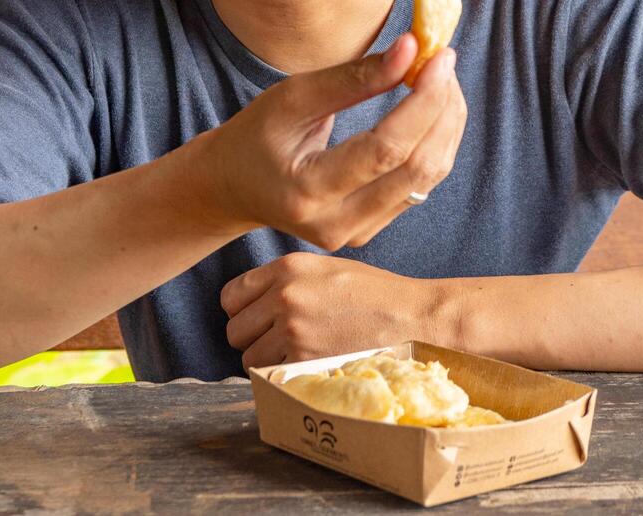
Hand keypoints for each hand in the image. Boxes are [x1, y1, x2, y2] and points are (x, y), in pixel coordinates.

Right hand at [189, 31, 467, 250]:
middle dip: (442, 110)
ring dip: (446, 125)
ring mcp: (356, 234)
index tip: (439, 57)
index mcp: (309, 192)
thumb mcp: (291, 98)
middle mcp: (336, 224)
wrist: (234, 187)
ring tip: (440, 80)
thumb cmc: (257, 135)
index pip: (386, 149)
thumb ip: (352, 78)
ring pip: (427, 179)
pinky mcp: (371, 230)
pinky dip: (434, 142)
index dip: (422, 102)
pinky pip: (419, 185)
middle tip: (444, 62)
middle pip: (417, 168)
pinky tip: (431, 110)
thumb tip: (411, 49)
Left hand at [220, 252, 443, 367]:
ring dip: (266, 361)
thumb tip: (256, 302)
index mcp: (287, 267)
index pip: (230, 294)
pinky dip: (283, 376)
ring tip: (296, 355)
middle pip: (234, 330)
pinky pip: (271, 375)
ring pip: (248, 357)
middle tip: (277, 341)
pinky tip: (306, 365)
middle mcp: (284, 295)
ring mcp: (293, 329)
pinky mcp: (305, 358)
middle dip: (251, 339)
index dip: (241, 311)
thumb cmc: (374, 293)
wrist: (411, 317)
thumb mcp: (325, 269)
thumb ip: (287, 281)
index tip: (256, 319)